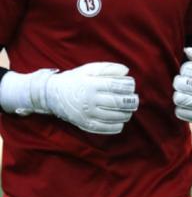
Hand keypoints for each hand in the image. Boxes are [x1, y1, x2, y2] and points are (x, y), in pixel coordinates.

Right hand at [0, 63, 137, 133]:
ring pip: (114, 116)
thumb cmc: (75, 79)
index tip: (131, 85)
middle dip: (131, 101)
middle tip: (135, 100)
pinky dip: (117, 126)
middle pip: (117, 102)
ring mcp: (86, 113)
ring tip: (129, 110)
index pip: (116, 86)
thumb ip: (108, 68)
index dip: (128, 86)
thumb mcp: (89, 69)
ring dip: (126, 114)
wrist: (51, 95)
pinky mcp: (84, 124)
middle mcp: (89, 100)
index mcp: (91, 84)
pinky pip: (105, 128)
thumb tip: (126, 71)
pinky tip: (120, 121)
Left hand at [173, 47, 191, 122]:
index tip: (183, 70)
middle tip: (177, 82)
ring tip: (176, 94)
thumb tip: (187, 51)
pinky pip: (191, 116)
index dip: (187, 70)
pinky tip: (178, 106)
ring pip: (191, 102)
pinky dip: (181, 111)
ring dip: (179, 98)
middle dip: (181, 84)